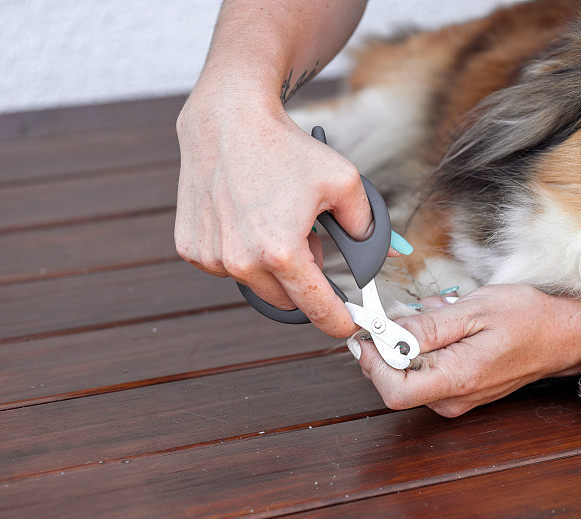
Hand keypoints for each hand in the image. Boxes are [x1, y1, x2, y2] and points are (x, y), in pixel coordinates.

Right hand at [174, 81, 372, 336]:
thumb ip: (367, 225)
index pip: (316, 308)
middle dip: (305, 280)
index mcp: (281, 251)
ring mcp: (212, 257)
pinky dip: (242, 252)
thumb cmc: (286, 149)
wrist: (227, 120)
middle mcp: (241, 261)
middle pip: (287, 300)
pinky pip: (227, 267)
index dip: (337, 321)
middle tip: (310, 242)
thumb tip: (379, 253)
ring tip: (278, 223)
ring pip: (256, 285)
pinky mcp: (191, 248)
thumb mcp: (344, 181)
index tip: (348, 326)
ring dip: (272, 267)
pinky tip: (246, 219)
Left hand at [352, 284, 580, 416]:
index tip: (371, 331)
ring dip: (414, 337)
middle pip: (394, 380)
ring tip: (445, 314)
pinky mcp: (458, 390)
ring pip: (409, 370)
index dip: (373, 361)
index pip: (392, 390)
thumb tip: (388, 334)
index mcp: (456, 379)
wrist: (562, 335)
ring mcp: (455, 397)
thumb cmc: (527, 319)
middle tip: (412, 311)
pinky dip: (428, 342)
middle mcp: (452, 397)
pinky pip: (426, 368)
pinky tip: (451, 323)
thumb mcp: (475, 310)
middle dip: (392, 342)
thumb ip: (428, 327)